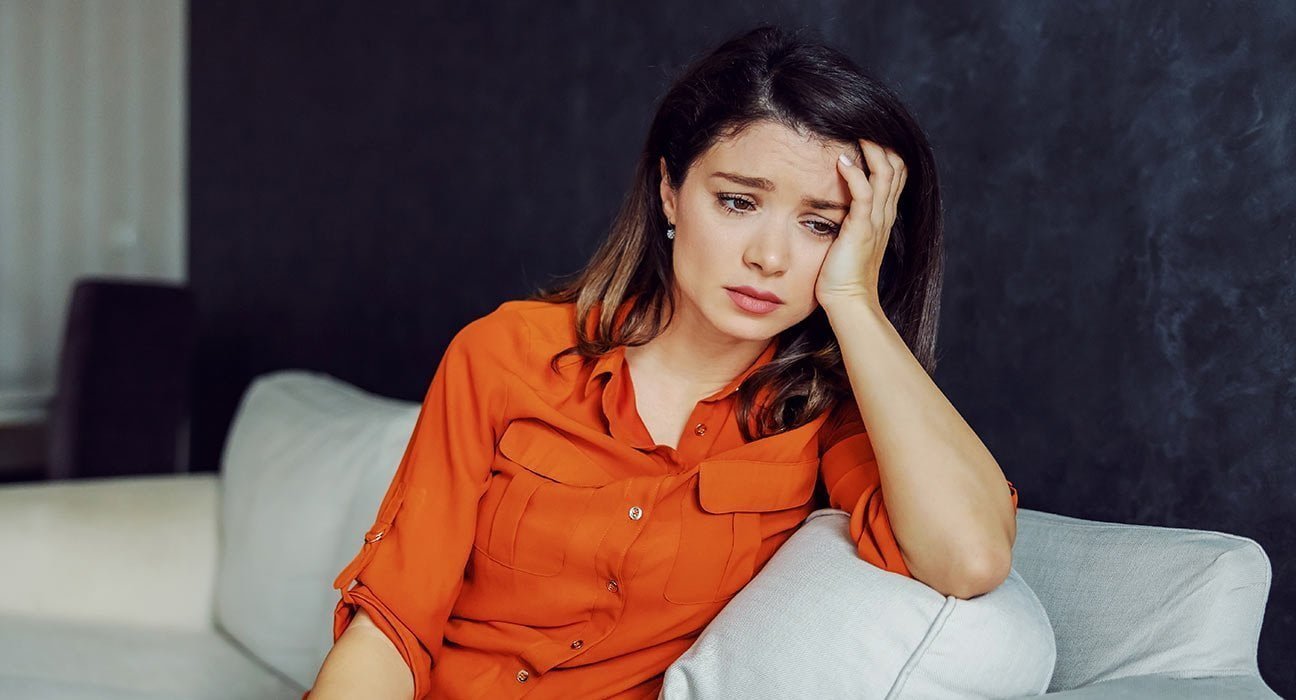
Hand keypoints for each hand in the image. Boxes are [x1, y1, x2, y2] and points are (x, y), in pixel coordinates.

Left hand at [814, 138, 907, 310]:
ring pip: (885, 174)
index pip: (895, 176)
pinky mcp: (862, 229)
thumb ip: (846, 222)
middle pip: (897, 168)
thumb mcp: (848, 242)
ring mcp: (876, 221)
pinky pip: (865, 193)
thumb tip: (832, 207)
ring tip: (857, 135)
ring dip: (872, 151)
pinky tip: (842, 161)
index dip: (885, 154)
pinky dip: (854, 173)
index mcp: (882, 218)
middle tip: (862, 128)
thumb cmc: (842, 277)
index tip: (866, 139)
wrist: (849, 301)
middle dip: (882, 145)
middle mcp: (884, 216)